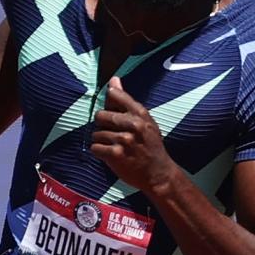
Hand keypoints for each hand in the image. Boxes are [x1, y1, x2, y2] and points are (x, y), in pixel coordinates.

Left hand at [89, 78, 174, 192]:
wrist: (158, 174)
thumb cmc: (149, 145)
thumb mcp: (144, 121)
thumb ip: (126, 101)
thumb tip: (113, 80)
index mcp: (140, 113)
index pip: (115, 95)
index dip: (109, 103)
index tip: (113, 113)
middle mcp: (133, 124)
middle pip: (101, 115)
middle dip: (102, 125)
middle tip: (112, 134)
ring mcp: (124, 140)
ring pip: (96, 134)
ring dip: (101, 141)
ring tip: (113, 147)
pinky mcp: (116, 155)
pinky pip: (95, 148)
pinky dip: (99, 152)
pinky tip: (109, 155)